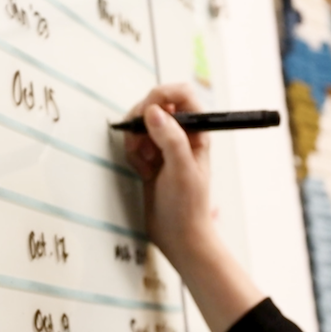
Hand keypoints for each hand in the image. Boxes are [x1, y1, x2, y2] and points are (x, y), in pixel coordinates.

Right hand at [123, 84, 216, 265]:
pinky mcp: (150, 157)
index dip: (163, 95)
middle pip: (156, 104)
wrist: (178, 236)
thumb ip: (170, 138)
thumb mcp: (181, 171)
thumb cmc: (188, 207)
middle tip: (142, 144)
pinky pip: (134, 142)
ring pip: (141, 123)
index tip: (148, 110)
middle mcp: (182, 134)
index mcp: (197, 131)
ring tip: (145, 163)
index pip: (182, 94)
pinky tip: (143, 172)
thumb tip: (154, 111)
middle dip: (143, 121)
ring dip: (135, 140)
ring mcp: (165, 145)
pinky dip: (133, 153)